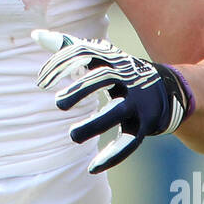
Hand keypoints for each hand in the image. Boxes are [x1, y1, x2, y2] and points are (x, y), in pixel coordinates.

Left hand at [33, 29, 193, 173]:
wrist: (168, 89)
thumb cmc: (121, 71)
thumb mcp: (99, 56)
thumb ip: (68, 46)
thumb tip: (36, 35)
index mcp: (112, 59)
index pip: (85, 53)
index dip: (63, 64)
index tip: (41, 82)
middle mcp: (126, 77)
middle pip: (104, 78)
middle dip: (81, 89)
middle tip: (59, 104)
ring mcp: (137, 101)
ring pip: (117, 113)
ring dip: (95, 125)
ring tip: (72, 135)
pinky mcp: (145, 124)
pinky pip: (129, 141)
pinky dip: (113, 156)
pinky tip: (93, 168)